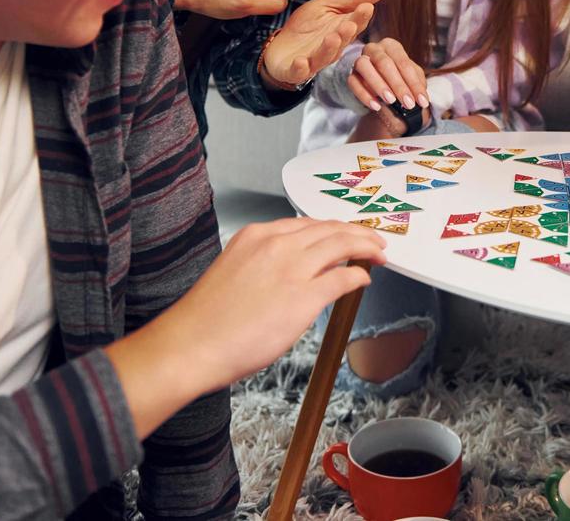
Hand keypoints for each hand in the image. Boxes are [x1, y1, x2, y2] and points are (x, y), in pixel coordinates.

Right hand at [107, 218, 385, 435]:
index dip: (332, 227)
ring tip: (378, 252)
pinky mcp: (304, 297)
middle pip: (329, 229)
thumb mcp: (235, 271)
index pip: (306, 224)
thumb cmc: (206, 320)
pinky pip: (343, 277)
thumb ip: (265, 264)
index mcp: (256, 236)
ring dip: (366, 246)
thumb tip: (292, 271)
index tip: (345, 232)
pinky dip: (358, 274)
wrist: (191, 346)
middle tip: (373, 239)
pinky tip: (364, 278)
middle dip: (357, 232)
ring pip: (342, 244)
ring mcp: (292, 268)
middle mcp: (276, 244)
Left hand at [260, 0, 384, 89]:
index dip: (360, 17)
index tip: (366, 6)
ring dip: (328, 49)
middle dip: (346, 33)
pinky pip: (299, 72)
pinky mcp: (295, 71)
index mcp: (342, 33)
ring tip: (332, 37)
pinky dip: (300, 68)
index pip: (355, 24)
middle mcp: (332, 49)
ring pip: (324, 57)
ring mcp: (314, 61)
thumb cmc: (307, 26)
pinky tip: (301, 61)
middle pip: (342, 41)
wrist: (280, 46)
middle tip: (350, 23)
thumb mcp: (328, 6)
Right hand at [347, 38, 430, 113]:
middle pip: (384, 63)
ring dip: (378, 84)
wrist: (379, 85)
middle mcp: (374, 49)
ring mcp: (360, 60)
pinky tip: (376, 106)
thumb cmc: (398, 77)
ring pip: (364, 66)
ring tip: (391, 101)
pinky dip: (364, 95)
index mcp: (392, 46)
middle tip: (409, 104)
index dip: (414, 83)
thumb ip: (416, 83)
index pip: (404, 63)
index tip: (422, 102)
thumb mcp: (411, 77)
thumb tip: (420, 97)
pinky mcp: (351, 75)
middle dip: (398, 85)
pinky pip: (353, 82)